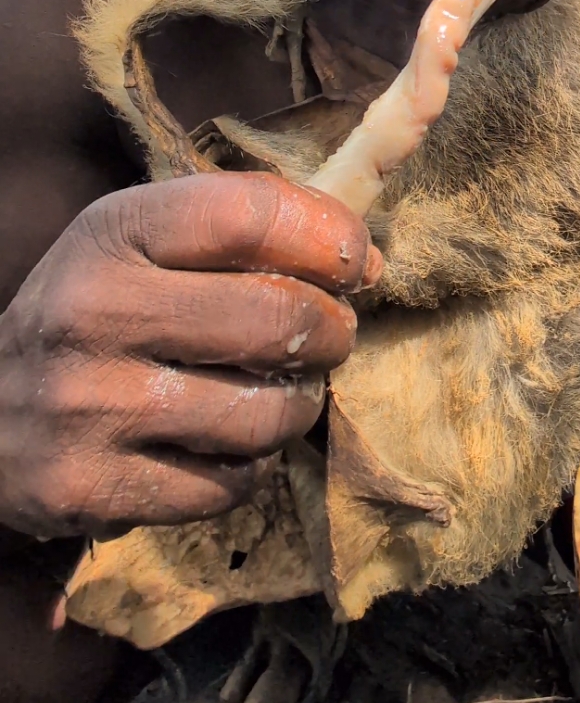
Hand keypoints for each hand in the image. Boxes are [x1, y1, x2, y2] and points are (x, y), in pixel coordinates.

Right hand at [0, 173, 378, 540]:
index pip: (253, 214)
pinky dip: (248, 468)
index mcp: (114, 230)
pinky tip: (226, 443)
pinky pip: (227, 486)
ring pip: (264, 414)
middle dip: (333, 330)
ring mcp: (88, 405)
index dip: (330, 236)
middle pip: (278, 319)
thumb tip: (368, 261)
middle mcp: (94, 311)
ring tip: (283, 391)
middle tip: (330, 335)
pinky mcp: (89, 488)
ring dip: (299, 404)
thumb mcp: (146, 242)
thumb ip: (245, 232)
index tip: (355, 261)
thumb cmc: (99, 310)